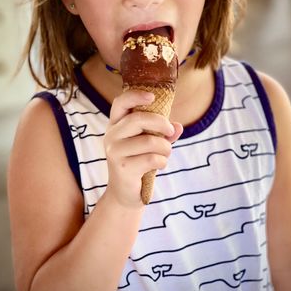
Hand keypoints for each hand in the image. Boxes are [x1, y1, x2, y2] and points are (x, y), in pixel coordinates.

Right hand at [104, 90, 182, 207]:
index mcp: (116, 125)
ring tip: (165, 154)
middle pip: (138, 119)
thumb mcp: (150, 144)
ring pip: (150, 141)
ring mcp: (115, 152)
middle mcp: (111, 136)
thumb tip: (179, 127)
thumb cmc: (138, 162)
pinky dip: (162, 161)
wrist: (125, 194)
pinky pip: (152, 158)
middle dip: (161, 123)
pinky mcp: (123, 168)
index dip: (135, 96)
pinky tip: (159, 164)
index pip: (120, 103)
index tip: (152, 96)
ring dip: (165, 148)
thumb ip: (163, 133)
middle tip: (170, 131)